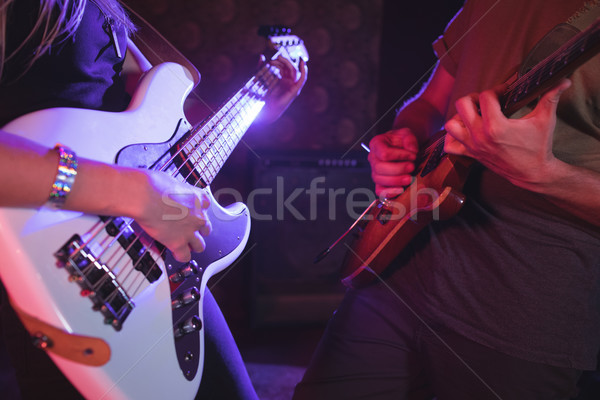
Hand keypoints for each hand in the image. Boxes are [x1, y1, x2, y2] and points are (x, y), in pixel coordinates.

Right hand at [133, 170, 211, 262]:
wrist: (144, 196)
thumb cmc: (152, 185)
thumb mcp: (171, 181)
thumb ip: (176, 192)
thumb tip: (171, 191)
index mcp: (198, 198)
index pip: (206, 207)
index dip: (197, 211)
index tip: (190, 212)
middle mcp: (198, 215)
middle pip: (206, 228)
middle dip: (198, 230)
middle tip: (187, 229)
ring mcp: (190, 230)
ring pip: (200, 246)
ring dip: (192, 245)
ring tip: (184, 245)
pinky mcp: (178, 242)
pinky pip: (185, 256)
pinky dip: (181, 256)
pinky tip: (176, 253)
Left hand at [258, 55, 307, 123]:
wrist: (268, 109)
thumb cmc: (265, 96)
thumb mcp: (262, 78)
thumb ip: (261, 67)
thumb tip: (261, 56)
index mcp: (283, 81)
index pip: (285, 67)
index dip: (282, 61)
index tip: (276, 56)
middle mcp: (289, 83)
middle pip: (289, 67)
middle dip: (284, 61)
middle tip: (277, 56)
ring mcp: (293, 86)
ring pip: (294, 70)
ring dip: (288, 63)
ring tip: (279, 59)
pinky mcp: (295, 90)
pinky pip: (302, 79)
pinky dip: (304, 72)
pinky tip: (303, 65)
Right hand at [368, 129, 418, 197]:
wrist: (403, 147)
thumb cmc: (402, 140)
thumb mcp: (406, 133)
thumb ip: (409, 139)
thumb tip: (412, 150)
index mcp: (376, 144)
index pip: (384, 153)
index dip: (399, 156)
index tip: (413, 155)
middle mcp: (373, 158)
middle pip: (380, 168)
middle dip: (398, 169)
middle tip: (412, 167)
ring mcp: (375, 171)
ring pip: (379, 180)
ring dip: (396, 181)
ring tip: (410, 179)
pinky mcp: (380, 182)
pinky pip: (379, 190)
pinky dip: (389, 192)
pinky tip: (400, 190)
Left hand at [444, 79, 571, 188]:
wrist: (533, 173)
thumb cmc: (538, 147)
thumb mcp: (545, 120)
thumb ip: (551, 98)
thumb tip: (563, 81)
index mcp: (496, 126)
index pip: (486, 96)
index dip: (497, 89)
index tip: (505, 92)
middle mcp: (480, 135)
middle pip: (462, 105)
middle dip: (474, 98)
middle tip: (486, 101)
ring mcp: (473, 146)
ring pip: (451, 125)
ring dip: (460, 116)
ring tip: (474, 114)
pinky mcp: (470, 154)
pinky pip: (449, 146)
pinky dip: (452, 137)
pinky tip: (465, 130)